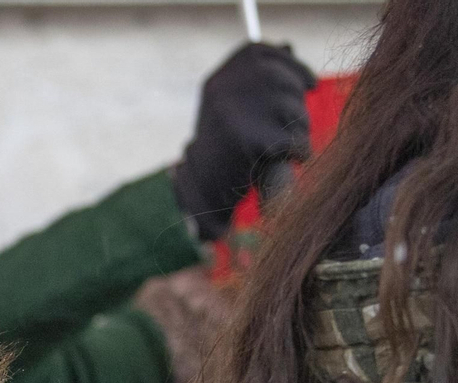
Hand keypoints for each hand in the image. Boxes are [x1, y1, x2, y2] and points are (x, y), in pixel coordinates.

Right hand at [173, 42, 316, 241]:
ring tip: (286, 146)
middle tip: (297, 125)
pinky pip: (295, 139)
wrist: (203, 204)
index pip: (258, 53)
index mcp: (215, 84)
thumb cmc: (224, 160)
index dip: (290, 64)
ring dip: (300, 128)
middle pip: (280, 78)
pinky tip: (290, 160)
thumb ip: (255, 82)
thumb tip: (288, 47)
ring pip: (292, 108)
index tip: (310, 83)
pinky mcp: (250, 143)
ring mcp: (233, 116)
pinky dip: (300, 152)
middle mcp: (219, 93)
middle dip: (297, 102)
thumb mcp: (233, 114)